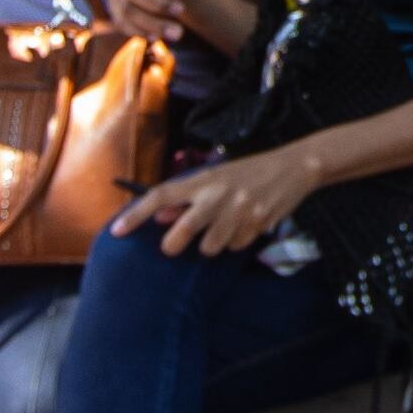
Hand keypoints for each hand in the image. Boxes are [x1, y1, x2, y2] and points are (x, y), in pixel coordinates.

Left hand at [120, 145, 316, 257]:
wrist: (295, 166)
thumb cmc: (249, 172)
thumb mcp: (217, 177)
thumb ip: (189, 198)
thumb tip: (161, 218)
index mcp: (204, 179)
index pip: (161, 195)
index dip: (136, 214)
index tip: (117, 231)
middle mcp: (218, 194)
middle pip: (182, 232)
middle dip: (173, 244)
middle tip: (173, 246)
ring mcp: (239, 211)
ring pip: (210, 247)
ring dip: (213, 243)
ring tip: (224, 228)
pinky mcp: (258, 224)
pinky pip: (236, 246)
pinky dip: (237, 241)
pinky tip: (247, 224)